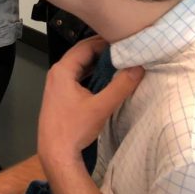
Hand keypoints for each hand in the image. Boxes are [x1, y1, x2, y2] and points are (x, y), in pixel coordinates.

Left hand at [38, 37, 143, 169]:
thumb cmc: (73, 130)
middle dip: (103, 51)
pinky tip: (107, 78)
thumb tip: (138, 68)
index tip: (124, 40)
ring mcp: (58, 84)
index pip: (86, 46)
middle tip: (125, 49)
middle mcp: (58, 73)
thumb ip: (120, 86)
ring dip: (98, 63)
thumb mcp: (100, 107)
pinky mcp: (62, 94)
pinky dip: (92, 74)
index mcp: (62, 70)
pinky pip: (79, 77)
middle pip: (83, 54)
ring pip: (81, 66)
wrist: (56, 153)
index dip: (105, 41)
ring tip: (120, 61)